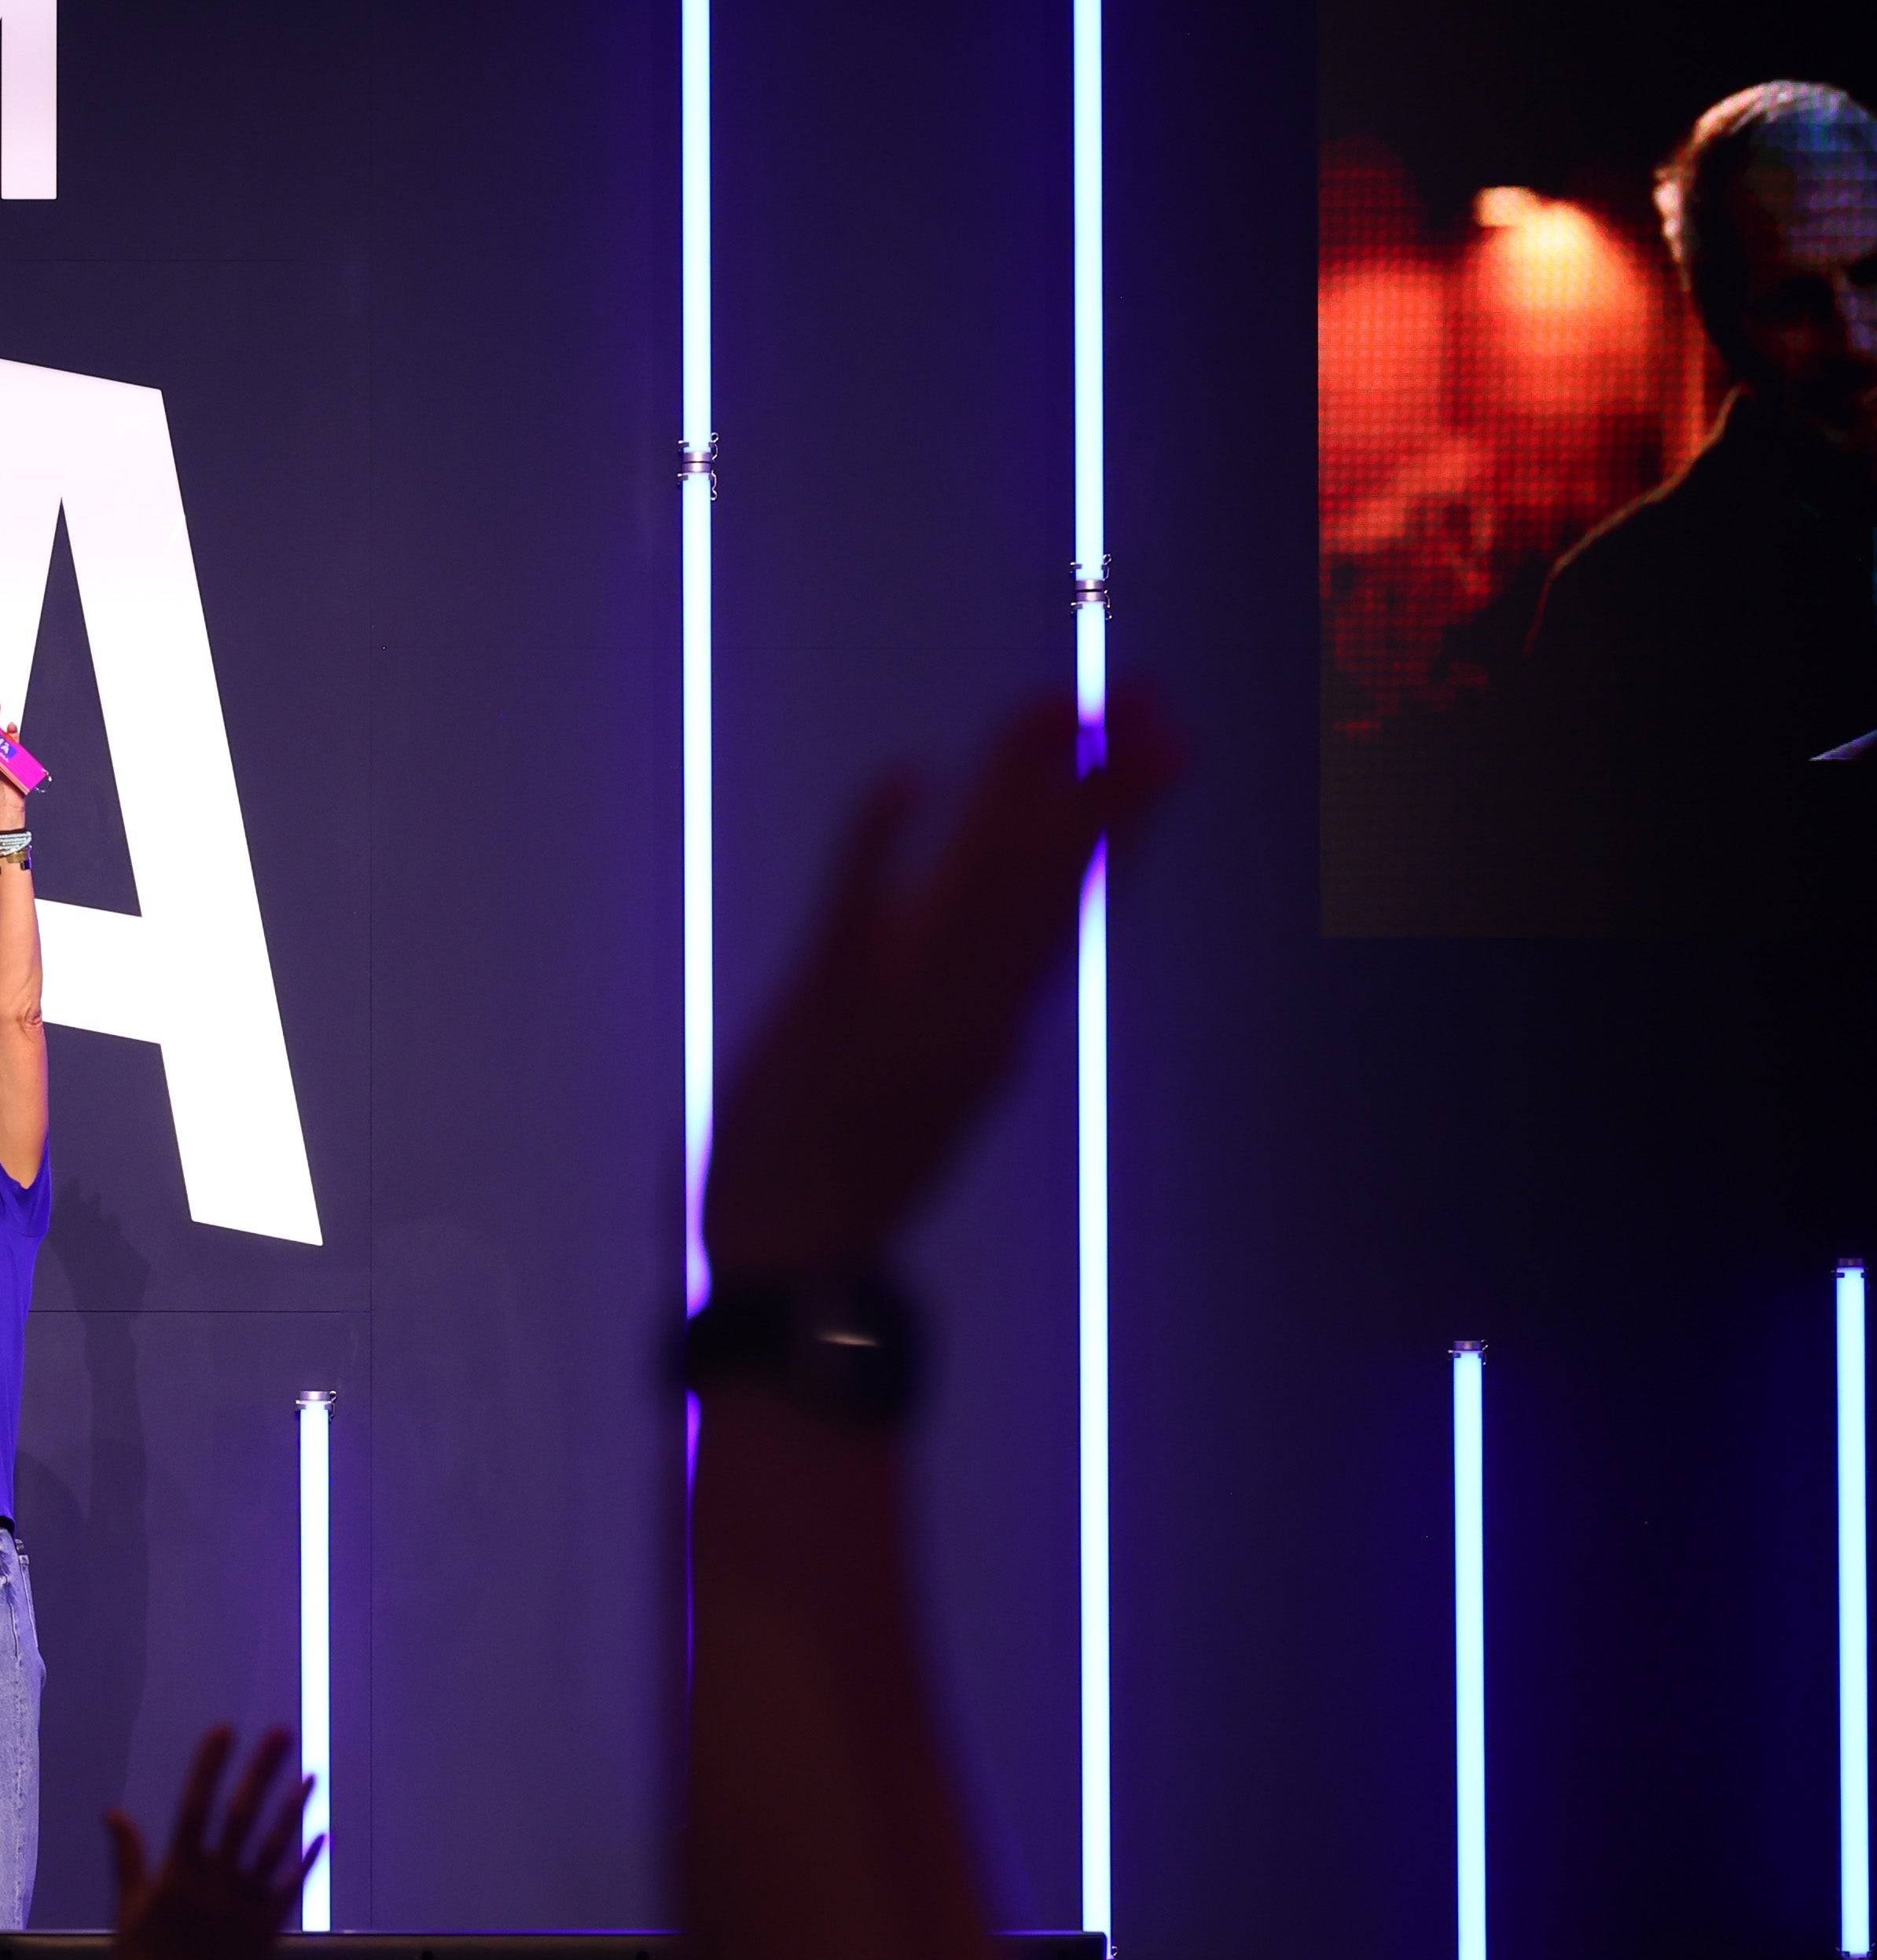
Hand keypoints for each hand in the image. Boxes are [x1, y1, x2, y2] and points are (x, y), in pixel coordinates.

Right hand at [103, 1725, 314, 1959]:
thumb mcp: (127, 1913)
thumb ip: (129, 1860)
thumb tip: (115, 1812)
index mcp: (177, 1874)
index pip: (195, 1805)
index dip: (210, 1766)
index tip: (224, 1729)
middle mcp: (216, 1883)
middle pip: (241, 1814)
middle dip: (261, 1770)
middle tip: (281, 1733)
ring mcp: (245, 1906)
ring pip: (274, 1846)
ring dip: (294, 1808)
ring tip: (311, 1775)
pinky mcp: (267, 1932)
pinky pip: (292, 1889)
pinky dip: (308, 1861)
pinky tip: (322, 1835)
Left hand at [701, 685, 1179, 1280]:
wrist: (792, 1256)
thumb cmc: (852, 1161)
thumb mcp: (937, 1070)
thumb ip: (974, 995)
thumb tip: (1014, 933)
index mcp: (995, 1020)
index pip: (1074, 901)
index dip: (1123, 821)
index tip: (1168, 744)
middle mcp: (971, 1012)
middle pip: (1050, 882)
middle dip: (1104, 792)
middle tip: (1152, 703)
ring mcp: (905, 1009)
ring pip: (980, 886)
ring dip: (1016, 797)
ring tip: (1054, 711)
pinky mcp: (827, 1012)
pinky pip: (856, 913)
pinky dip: (878, 847)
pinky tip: (906, 778)